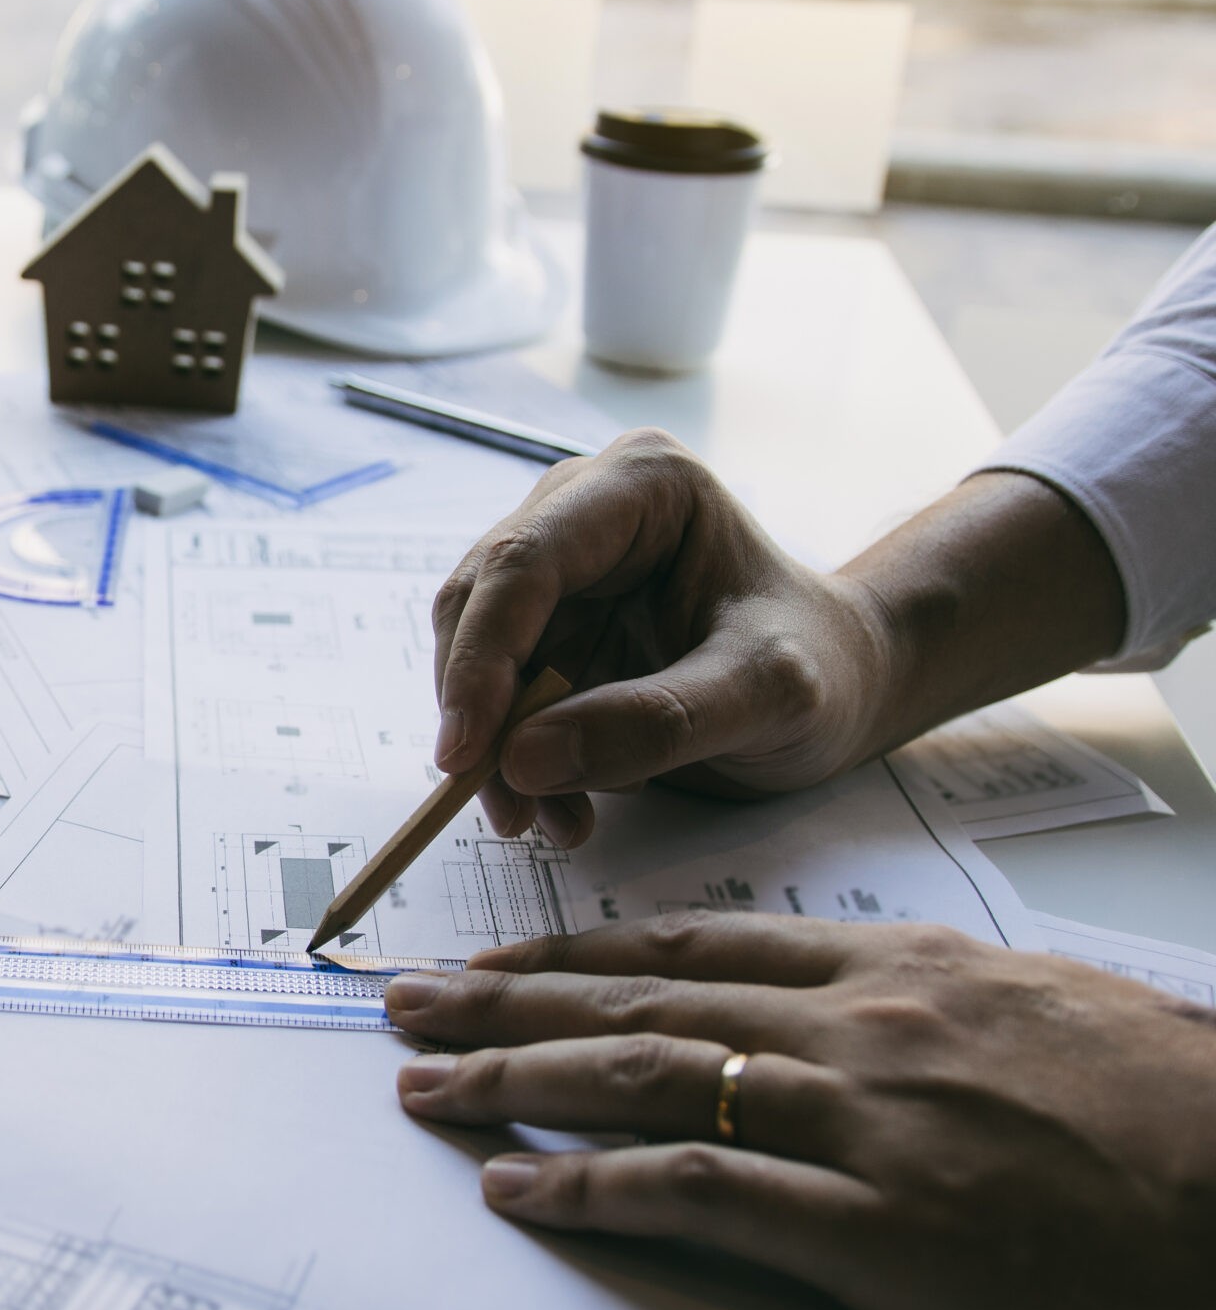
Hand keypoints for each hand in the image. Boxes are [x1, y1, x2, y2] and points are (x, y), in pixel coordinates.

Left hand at [384, 912, 1215, 1309]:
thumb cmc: (1193, 1118)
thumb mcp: (1057, 1019)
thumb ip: (941, 1012)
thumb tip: (866, 1021)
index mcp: (904, 972)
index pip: (700, 946)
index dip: (580, 953)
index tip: (502, 963)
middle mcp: (861, 1028)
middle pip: (636, 997)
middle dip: (503, 1000)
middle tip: (403, 1002)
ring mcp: (863, 1124)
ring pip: (638, 1075)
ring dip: (508, 1081)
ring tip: (420, 1087)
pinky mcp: (878, 1231)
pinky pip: (694, 1191)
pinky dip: (588, 1184)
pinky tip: (516, 1188)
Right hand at [431, 430, 894, 847]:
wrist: (845, 687)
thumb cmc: (825, 669)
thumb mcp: (766, 698)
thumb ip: (655, 723)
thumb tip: (521, 759)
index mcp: (642, 485)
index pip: (525, 562)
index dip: (480, 657)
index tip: (465, 753)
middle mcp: (582, 509)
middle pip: (479, 606)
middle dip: (481, 714)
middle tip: (504, 807)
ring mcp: (562, 569)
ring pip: (474, 656)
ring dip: (497, 750)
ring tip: (553, 823)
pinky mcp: (551, 627)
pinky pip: (499, 695)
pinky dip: (517, 760)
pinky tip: (566, 808)